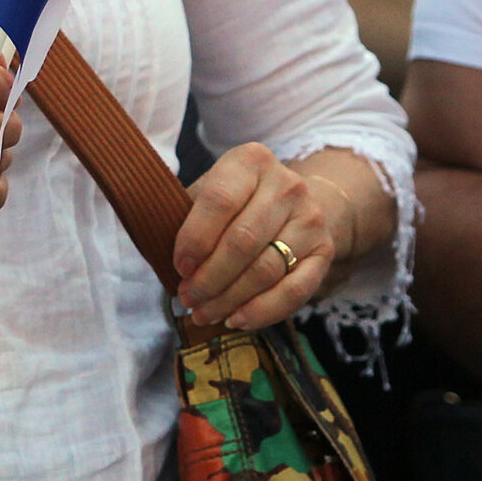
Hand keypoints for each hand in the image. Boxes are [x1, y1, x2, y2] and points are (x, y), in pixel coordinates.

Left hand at [174, 144, 343, 330]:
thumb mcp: (208, 193)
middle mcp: (288, 184)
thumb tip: (157, 254)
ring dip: (230, 299)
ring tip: (204, 313)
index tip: (179, 267)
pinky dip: (264, 311)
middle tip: (187, 298)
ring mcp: (311, 217)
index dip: (195, 239)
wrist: (293, 202)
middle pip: (243, 240)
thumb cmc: (236, 202)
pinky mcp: (325, 251)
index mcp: (252, 160)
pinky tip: (237, 320)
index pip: (221, 200)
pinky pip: (295, 290)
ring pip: (267, 269)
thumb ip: (184, 216)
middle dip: (210, 278)